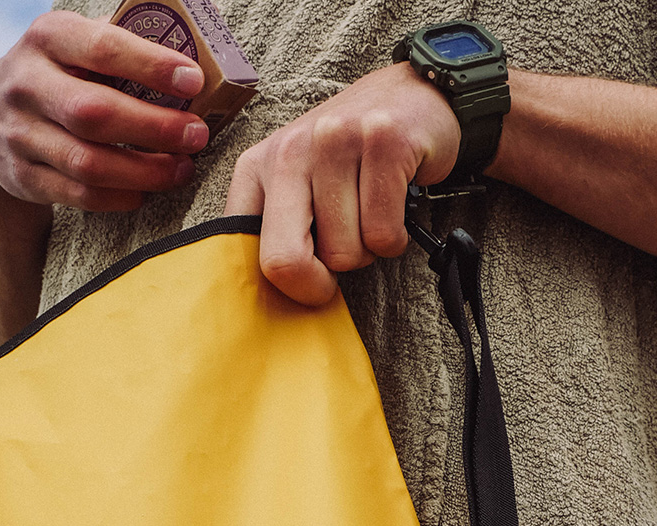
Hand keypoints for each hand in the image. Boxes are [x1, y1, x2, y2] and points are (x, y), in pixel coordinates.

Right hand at [0, 10, 208, 215]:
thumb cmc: (56, 77)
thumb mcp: (73, 46)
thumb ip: (116, 47)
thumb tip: (191, 54)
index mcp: (48, 37)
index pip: (103, 49)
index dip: (151, 66)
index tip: (193, 82)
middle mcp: (25, 84)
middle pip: (96, 113)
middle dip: (154, 127)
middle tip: (196, 136)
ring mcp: (19, 134)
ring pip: (88, 162)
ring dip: (143, 171)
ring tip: (180, 170)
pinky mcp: (22, 177)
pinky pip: (78, 194)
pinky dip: (118, 197)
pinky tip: (145, 192)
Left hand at [224, 62, 460, 304]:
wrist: (414, 94)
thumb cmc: (351, 157)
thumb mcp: (297, 186)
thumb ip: (274, 230)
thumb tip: (266, 299)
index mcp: (258, 166)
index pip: (242, 251)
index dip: (279, 285)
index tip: (305, 283)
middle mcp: (290, 149)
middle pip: (286, 261)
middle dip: (320, 281)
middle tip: (340, 257)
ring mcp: (335, 140)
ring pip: (344, 253)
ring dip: (366, 249)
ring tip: (371, 212)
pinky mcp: (384, 141)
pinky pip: (383, 234)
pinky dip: (395, 238)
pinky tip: (395, 207)